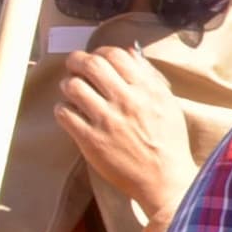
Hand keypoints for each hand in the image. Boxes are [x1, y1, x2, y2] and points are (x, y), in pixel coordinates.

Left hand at [55, 43, 185, 214]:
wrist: (165, 179)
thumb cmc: (169, 142)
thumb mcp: (168, 104)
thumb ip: (149, 77)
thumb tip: (130, 53)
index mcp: (146, 90)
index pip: (115, 55)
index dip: (100, 52)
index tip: (97, 58)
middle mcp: (126, 101)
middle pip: (90, 65)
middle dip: (77, 61)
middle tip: (75, 67)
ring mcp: (106, 121)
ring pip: (73, 86)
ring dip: (68, 85)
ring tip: (73, 91)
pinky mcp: (90, 140)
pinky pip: (64, 113)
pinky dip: (63, 109)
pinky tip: (71, 113)